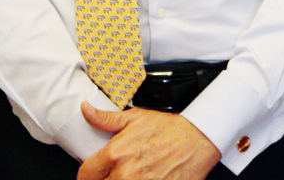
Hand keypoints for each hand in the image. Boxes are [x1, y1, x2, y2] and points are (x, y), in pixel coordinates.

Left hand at [77, 101, 220, 179]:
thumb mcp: (135, 118)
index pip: (85, 174)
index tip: (92, 173)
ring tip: (126, 177)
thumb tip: (86, 110)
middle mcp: (125, 174)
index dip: (86, 175)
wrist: (197, 140)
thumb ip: (105, 119)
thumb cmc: (169, 129)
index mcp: (116, 153)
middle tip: (111, 174)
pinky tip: (141, 179)